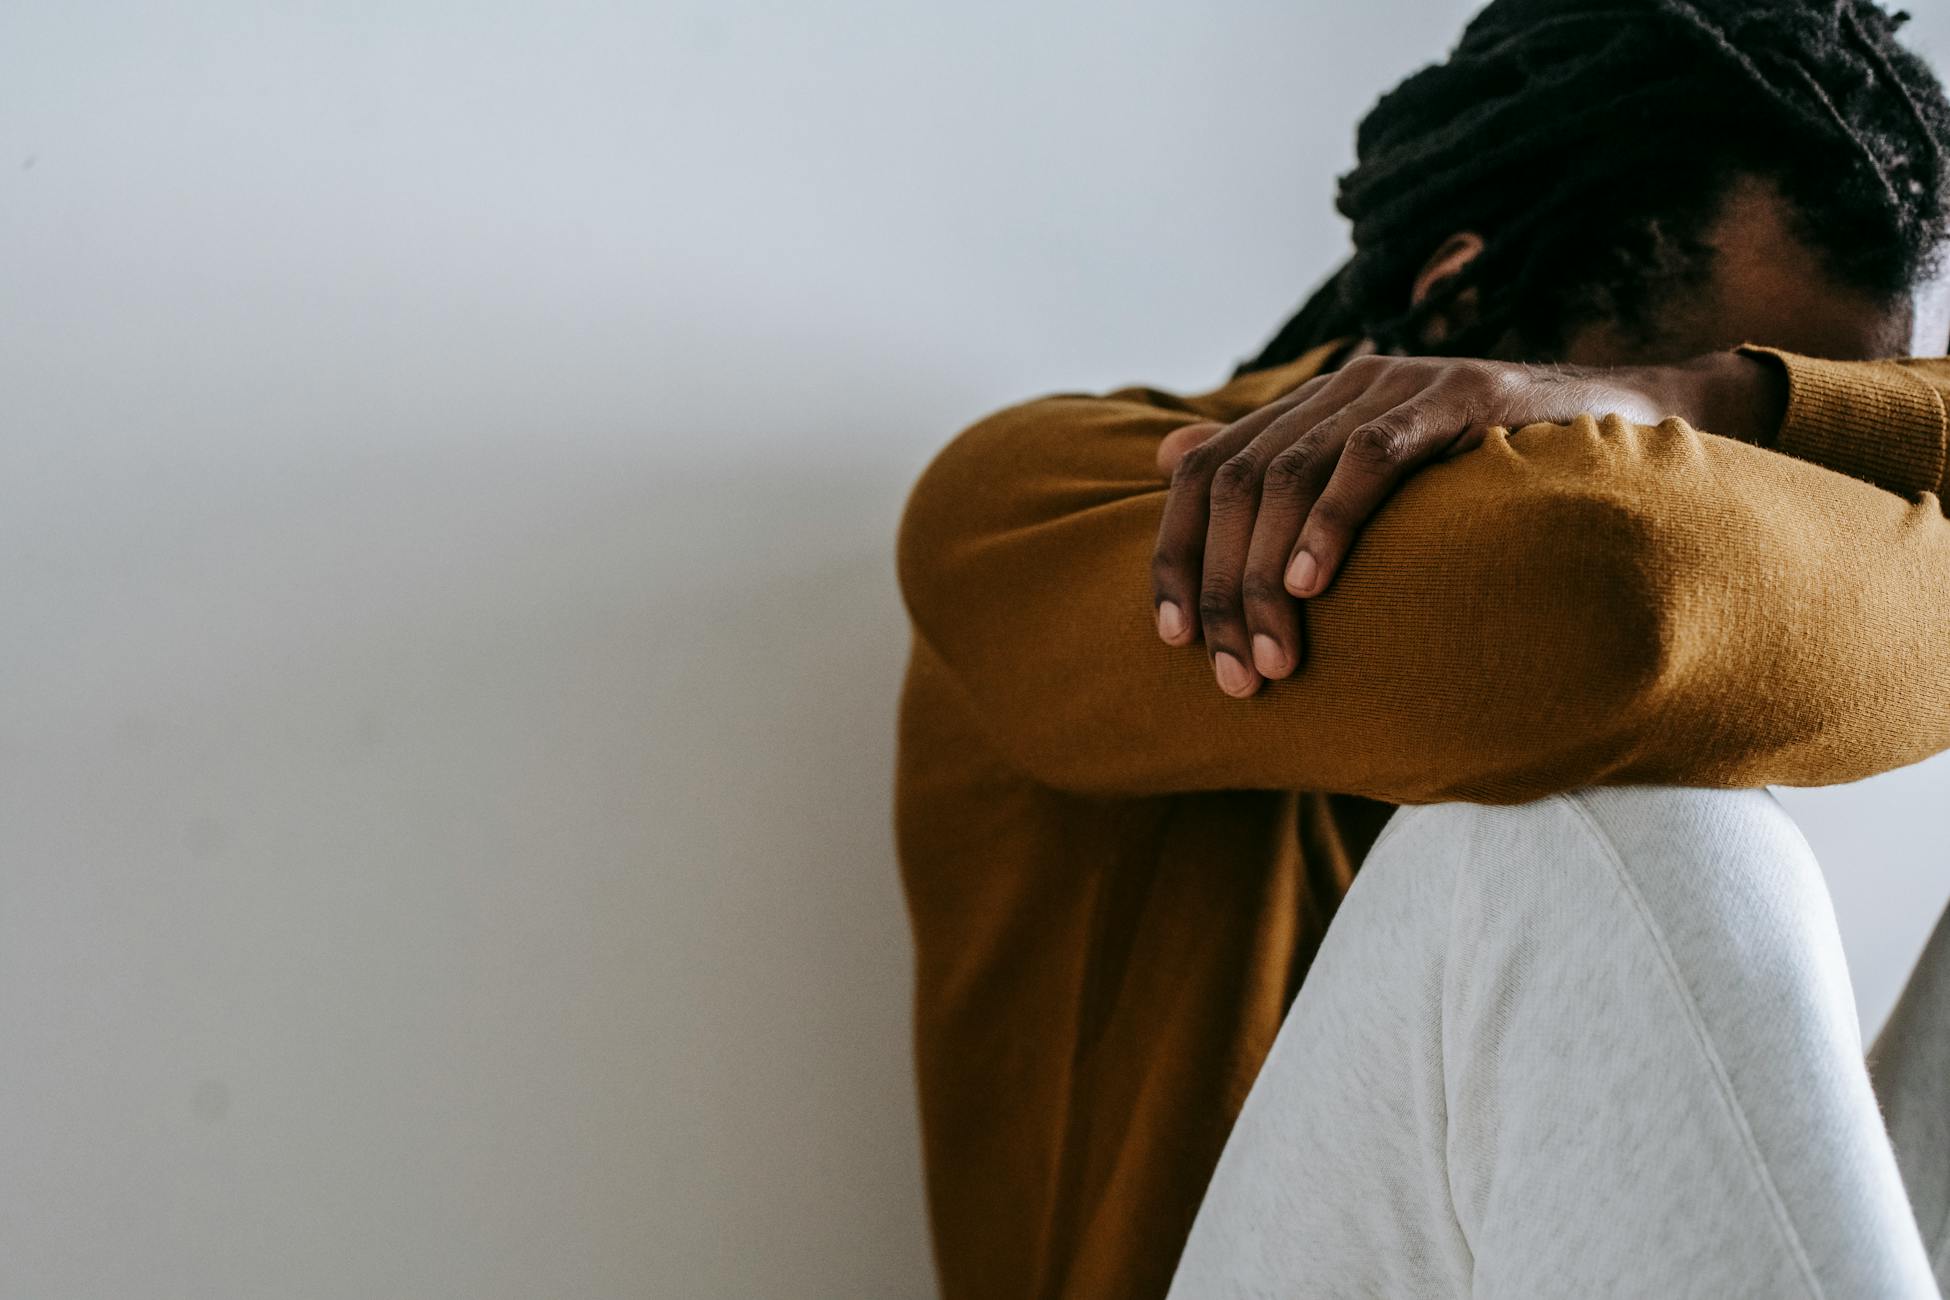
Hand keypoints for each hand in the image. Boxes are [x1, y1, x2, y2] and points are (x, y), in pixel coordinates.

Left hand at [1150, 350, 1783, 697]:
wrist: (1619, 424)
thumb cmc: (1488, 476)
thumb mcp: (1373, 482)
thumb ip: (1276, 472)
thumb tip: (1165, 461)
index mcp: (1309, 407)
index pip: (1204, 472)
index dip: (1175, 554)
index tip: (1171, 639)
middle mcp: (1340, 386)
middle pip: (1236, 484)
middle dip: (1223, 589)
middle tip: (1233, 675)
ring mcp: (1397, 384)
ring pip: (1288, 476)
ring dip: (1269, 576)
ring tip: (1273, 656)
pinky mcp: (1458, 395)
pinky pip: (1371, 456)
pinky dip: (1332, 522)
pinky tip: (1314, 587)